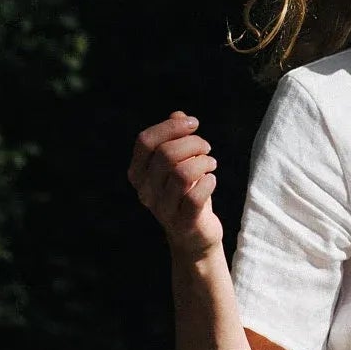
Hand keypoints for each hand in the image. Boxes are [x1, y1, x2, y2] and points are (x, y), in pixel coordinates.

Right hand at [129, 109, 222, 257]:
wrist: (194, 234)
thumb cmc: (186, 192)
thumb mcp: (179, 163)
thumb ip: (175, 139)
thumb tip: (178, 115)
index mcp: (138, 173)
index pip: (145, 141)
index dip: (171, 127)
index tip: (193, 123)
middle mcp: (145, 191)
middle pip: (166, 154)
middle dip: (193, 143)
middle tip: (206, 148)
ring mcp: (162, 209)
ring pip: (182, 174)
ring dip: (203, 162)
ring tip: (211, 163)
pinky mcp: (183, 223)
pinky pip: (195, 197)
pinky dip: (208, 182)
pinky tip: (212, 180)